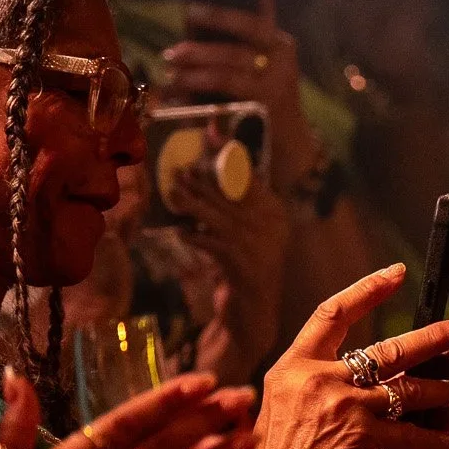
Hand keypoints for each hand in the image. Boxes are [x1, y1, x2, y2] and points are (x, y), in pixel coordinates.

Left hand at [161, 0, 323, 189]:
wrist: (290, 141)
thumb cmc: (272, 92)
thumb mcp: (272, 60)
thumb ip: (261, 31)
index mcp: (282, 46)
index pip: (251, 24)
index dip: (220, 16)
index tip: (191, 11)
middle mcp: (281, 68)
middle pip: (232, 53)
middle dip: (197, 51)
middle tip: (171, 54)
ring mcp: (272, 94)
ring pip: (224, 77)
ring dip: (192, 76)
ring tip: (171, 76)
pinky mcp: (259, 117)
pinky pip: (221, 105)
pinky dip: (196, 102)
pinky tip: (179, 100)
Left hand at [162, 166, 290, 384]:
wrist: (253, 317)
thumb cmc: (242, 271)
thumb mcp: (241, 234)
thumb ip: (231, 205)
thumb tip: (203, 169)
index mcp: (275, 214)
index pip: (249, 174)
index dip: (227, 152)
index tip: (210, 131)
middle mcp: (271, 227)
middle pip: (230, 191)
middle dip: (201, 177)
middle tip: (177, 168)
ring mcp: (258, 246)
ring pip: (217, 214)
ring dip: (192, 202)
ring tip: (173, 192)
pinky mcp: (241, 265)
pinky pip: (210, 243)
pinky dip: (193, 237)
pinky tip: (181, 234)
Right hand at [235, 265, 448, 448]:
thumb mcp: (280, 408)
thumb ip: (312, 382)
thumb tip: (351, 365)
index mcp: (293, 365)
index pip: (332, 313)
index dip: (367, 290)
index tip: (396, 274)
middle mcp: (318, 378)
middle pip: (390, 347)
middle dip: (437, 337)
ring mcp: (343, 406)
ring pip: (410, 389)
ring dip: (445, 388)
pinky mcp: (364, 437)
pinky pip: (411, 431)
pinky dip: (431, 435)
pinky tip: (446, 435)